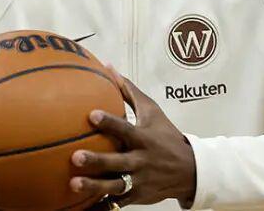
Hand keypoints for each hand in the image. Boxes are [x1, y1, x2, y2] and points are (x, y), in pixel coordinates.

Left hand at [70, 68, 196, 208]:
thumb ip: (129, 91)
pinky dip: (103, 205)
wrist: (190, 170)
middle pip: (117, 161)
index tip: (91, 115)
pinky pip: (118, 202)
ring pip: (115, 185)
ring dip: (94, 186)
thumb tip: (108, 67)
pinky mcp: (138, 197)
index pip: (125, 128)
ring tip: (73, 185)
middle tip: (75, 157)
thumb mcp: (153, 111)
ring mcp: (139, 181)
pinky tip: (82, 208)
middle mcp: (141, 160)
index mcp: (144, 138)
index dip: (109, 122)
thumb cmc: (166, 135)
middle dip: (97, 160)